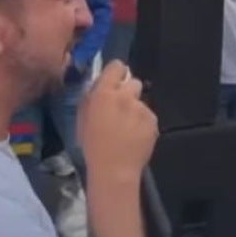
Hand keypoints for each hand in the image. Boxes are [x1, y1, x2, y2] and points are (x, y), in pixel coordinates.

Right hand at [78, 61, 157, 185]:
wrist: (114, 169)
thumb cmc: (92, 145)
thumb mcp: (82, 118)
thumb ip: (91, 97)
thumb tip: (98, 86)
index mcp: (104, 93)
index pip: (116, 67)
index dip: (116, 73)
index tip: (114, 81)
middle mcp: (126, 96)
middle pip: (133, 82)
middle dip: (128, 91)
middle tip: (121, 108)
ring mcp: (142, 108)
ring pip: (141, 101)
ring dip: (135, 109)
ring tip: (127, 128)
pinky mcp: (153, 121)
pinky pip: (148, 116)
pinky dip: (143, 123)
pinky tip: (135, 136)